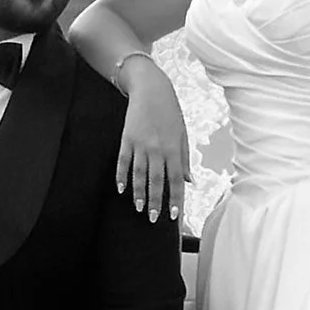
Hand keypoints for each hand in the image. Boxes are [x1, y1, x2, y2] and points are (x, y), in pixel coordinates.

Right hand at [114, 59, 188, 225]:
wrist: (150, 89)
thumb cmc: (170, 113)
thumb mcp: (182, 134)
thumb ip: (184, 159)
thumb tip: (188, 181)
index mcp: (174, 148)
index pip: (175, 180)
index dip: (174, 198)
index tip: (173, 216)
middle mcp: (157, 148)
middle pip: (156, 181)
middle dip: (155, 202)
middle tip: (153, 219)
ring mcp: (140, 144)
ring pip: (138, 174)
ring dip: (138, 193)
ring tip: (139, 208)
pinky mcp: (126, 139)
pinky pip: (123, 161)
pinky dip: (122, 176)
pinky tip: (121, 189)